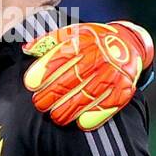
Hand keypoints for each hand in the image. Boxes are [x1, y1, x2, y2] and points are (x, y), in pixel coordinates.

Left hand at [21, 21, 153, 130]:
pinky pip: (110, 103)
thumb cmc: (93, 40)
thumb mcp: (72, 33)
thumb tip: (27, 49)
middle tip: (39, 104)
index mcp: (84, 42)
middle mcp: (99, 57)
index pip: (61, 57)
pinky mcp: (124, 86)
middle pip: (73, 78)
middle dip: (53, 94)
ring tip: (56, 117)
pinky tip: (81, 123)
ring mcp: (112, 72)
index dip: (45, 71)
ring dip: (71, 108)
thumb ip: (49, 41)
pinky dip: (95, 115)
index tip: (30, 84)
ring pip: (89, 94)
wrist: (128, 42)